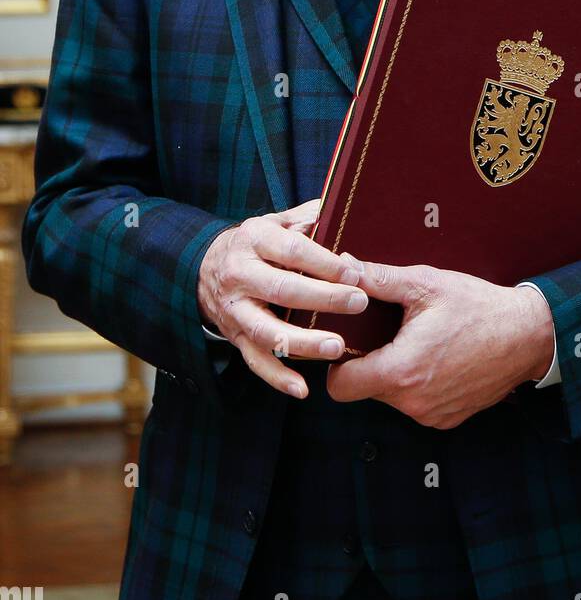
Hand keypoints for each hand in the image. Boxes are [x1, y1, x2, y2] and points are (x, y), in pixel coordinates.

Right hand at [196, 199, 368, 396]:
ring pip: (268, 331)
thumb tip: (342, 211)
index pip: (292, 249)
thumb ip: (307, 217)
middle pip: (282, 289)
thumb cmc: (256, 244)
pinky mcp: (234, 336)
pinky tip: (303, 389)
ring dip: (303, 343)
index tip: (355, 273)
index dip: (324, 262)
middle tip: (358, 303)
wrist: (204, 267)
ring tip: (337, 347)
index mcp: (254, 239)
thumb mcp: (276, 221)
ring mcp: (235, 309)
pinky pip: (255, 361)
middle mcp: (240, 274)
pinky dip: (278, 378)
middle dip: (323, 298)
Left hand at [326, 261, 554, 428]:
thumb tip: (342, 266)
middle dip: (370, 362)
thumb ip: (379, 279)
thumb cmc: (477, 308)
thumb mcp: (426, 285)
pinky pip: (416, 404)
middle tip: (390, 332)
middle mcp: (413, 403)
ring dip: (396, 373)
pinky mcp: (448, 419)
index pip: (340, 387)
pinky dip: (419, 385)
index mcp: (400, 372)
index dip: (337, 363)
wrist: (529, 335)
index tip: (350, 341)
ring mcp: (431, 415)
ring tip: (417, 341)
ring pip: (391, 397)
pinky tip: (437, 358)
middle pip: (365, 389)